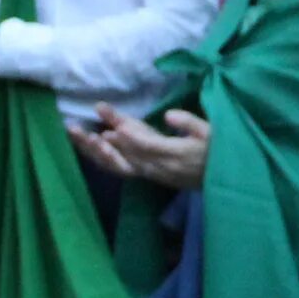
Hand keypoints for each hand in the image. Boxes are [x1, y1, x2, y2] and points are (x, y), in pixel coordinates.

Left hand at [68, 106, 211, 190]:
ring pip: (119, 165)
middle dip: (98, 143)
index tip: (107, 123)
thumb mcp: (212, 134)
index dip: (125, 134)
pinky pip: (123, 169)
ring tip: (76, 136)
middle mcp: (158, 167)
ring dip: (95, 152)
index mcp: (174, 155)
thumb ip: (190, 124)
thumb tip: (168, 115)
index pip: (144, 144)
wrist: (223, 181)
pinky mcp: (150, 175)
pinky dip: (106, 159)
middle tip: (75, 129)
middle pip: (124, 156)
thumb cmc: (218, 152)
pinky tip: (92, 147)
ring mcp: (152, 173)